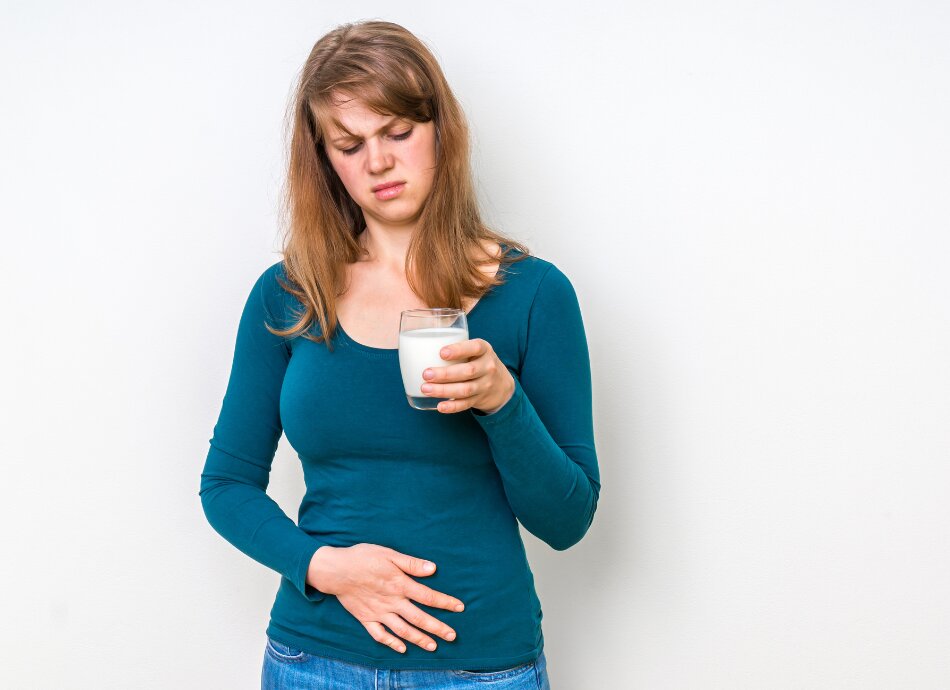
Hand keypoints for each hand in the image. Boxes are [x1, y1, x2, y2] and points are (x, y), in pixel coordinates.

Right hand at [306, 544, 464, 653]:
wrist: (335, 570)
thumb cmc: (362, 557)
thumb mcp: (388, 554)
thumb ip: (411, 563)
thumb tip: (433, 568)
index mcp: (399, 584)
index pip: (428, 596)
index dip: (445, 603)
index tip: (459, 608)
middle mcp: (392, 602)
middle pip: (419, 618)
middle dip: (437, 628)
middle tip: (452, 636)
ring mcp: (379, 613)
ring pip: (403, 630)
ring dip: (419, 639)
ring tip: (433, 646)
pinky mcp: (366, 619)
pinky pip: (380, 635)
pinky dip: (392, 643)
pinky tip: (402, 648)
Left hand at [420, 338, 514, 413]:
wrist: (501, 384)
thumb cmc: (479, 361)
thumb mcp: (476, 350)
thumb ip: (458, 346)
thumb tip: (421, 343)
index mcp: (484, 350)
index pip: (474, 348)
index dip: (458, 350)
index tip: (441, 353)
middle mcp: (488, 367)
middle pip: (467, 371)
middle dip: (445, 374)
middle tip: (426, 374)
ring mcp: (485, 385)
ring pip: (465, 389)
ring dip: (444, 390)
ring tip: (425, 388)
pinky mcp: (479, 399)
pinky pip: (465, 404)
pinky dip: (452, 406)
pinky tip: (440, 406)